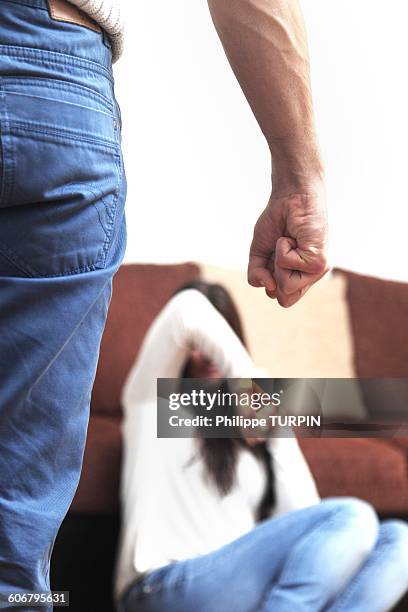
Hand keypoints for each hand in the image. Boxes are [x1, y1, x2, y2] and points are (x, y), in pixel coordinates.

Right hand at [248, 182, 328, 307]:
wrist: (289, 196)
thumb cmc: (276, 222)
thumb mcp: (258, 254)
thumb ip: (256, 276)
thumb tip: (268, 287)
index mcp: (299, 278)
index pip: (282, 299)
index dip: (270, 283)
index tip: (273, 258)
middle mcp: (311, 278)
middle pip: (284, 300)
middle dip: (273, 276)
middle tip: (281, 252)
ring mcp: (317, 271)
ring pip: (286, 286)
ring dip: (277, 261)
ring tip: (288, 242)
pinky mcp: (319, 261)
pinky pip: (287, 265)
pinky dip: (283, 248)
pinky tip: (293, 236)